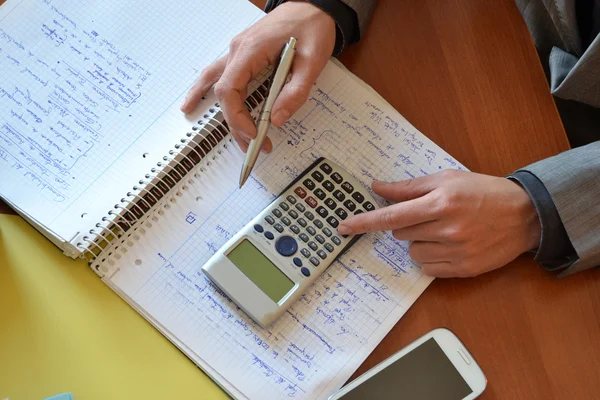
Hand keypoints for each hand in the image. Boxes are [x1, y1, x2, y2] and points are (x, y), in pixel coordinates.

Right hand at [180, 1, 335, 152]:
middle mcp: (238, 50)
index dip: (237, 117)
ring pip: (215, 83)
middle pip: (223, 92)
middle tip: (251, 146)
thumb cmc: (311, 27)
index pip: (230, 89)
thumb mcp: (312, 61)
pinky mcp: (243, 55)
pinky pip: (219, 74)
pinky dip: (206, 89)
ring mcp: (237, 51)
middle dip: (234, 123)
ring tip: (202, 129)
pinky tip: (194, 100)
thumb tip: (277, 119)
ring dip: (215, 108)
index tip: (253, 135)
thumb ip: (296, 91)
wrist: (312, 6)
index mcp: (251, 49)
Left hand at [338, 170, 541, 277]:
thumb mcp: (446, 179)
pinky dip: (432, 257)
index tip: (343, 226)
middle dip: (408, 224)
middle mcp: (445, 229)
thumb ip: (409, 187)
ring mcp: (455, 252)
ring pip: (412, 252)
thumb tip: (377, 186)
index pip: (391, 216)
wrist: (523, 215)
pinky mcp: (463, 270)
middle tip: (430, 215)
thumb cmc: (482, 192)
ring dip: (420, 242)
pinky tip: (450, 245)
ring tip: (445, 230)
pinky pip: (428, 268)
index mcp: (439, 203)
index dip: (364, 222)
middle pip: (400, 234)